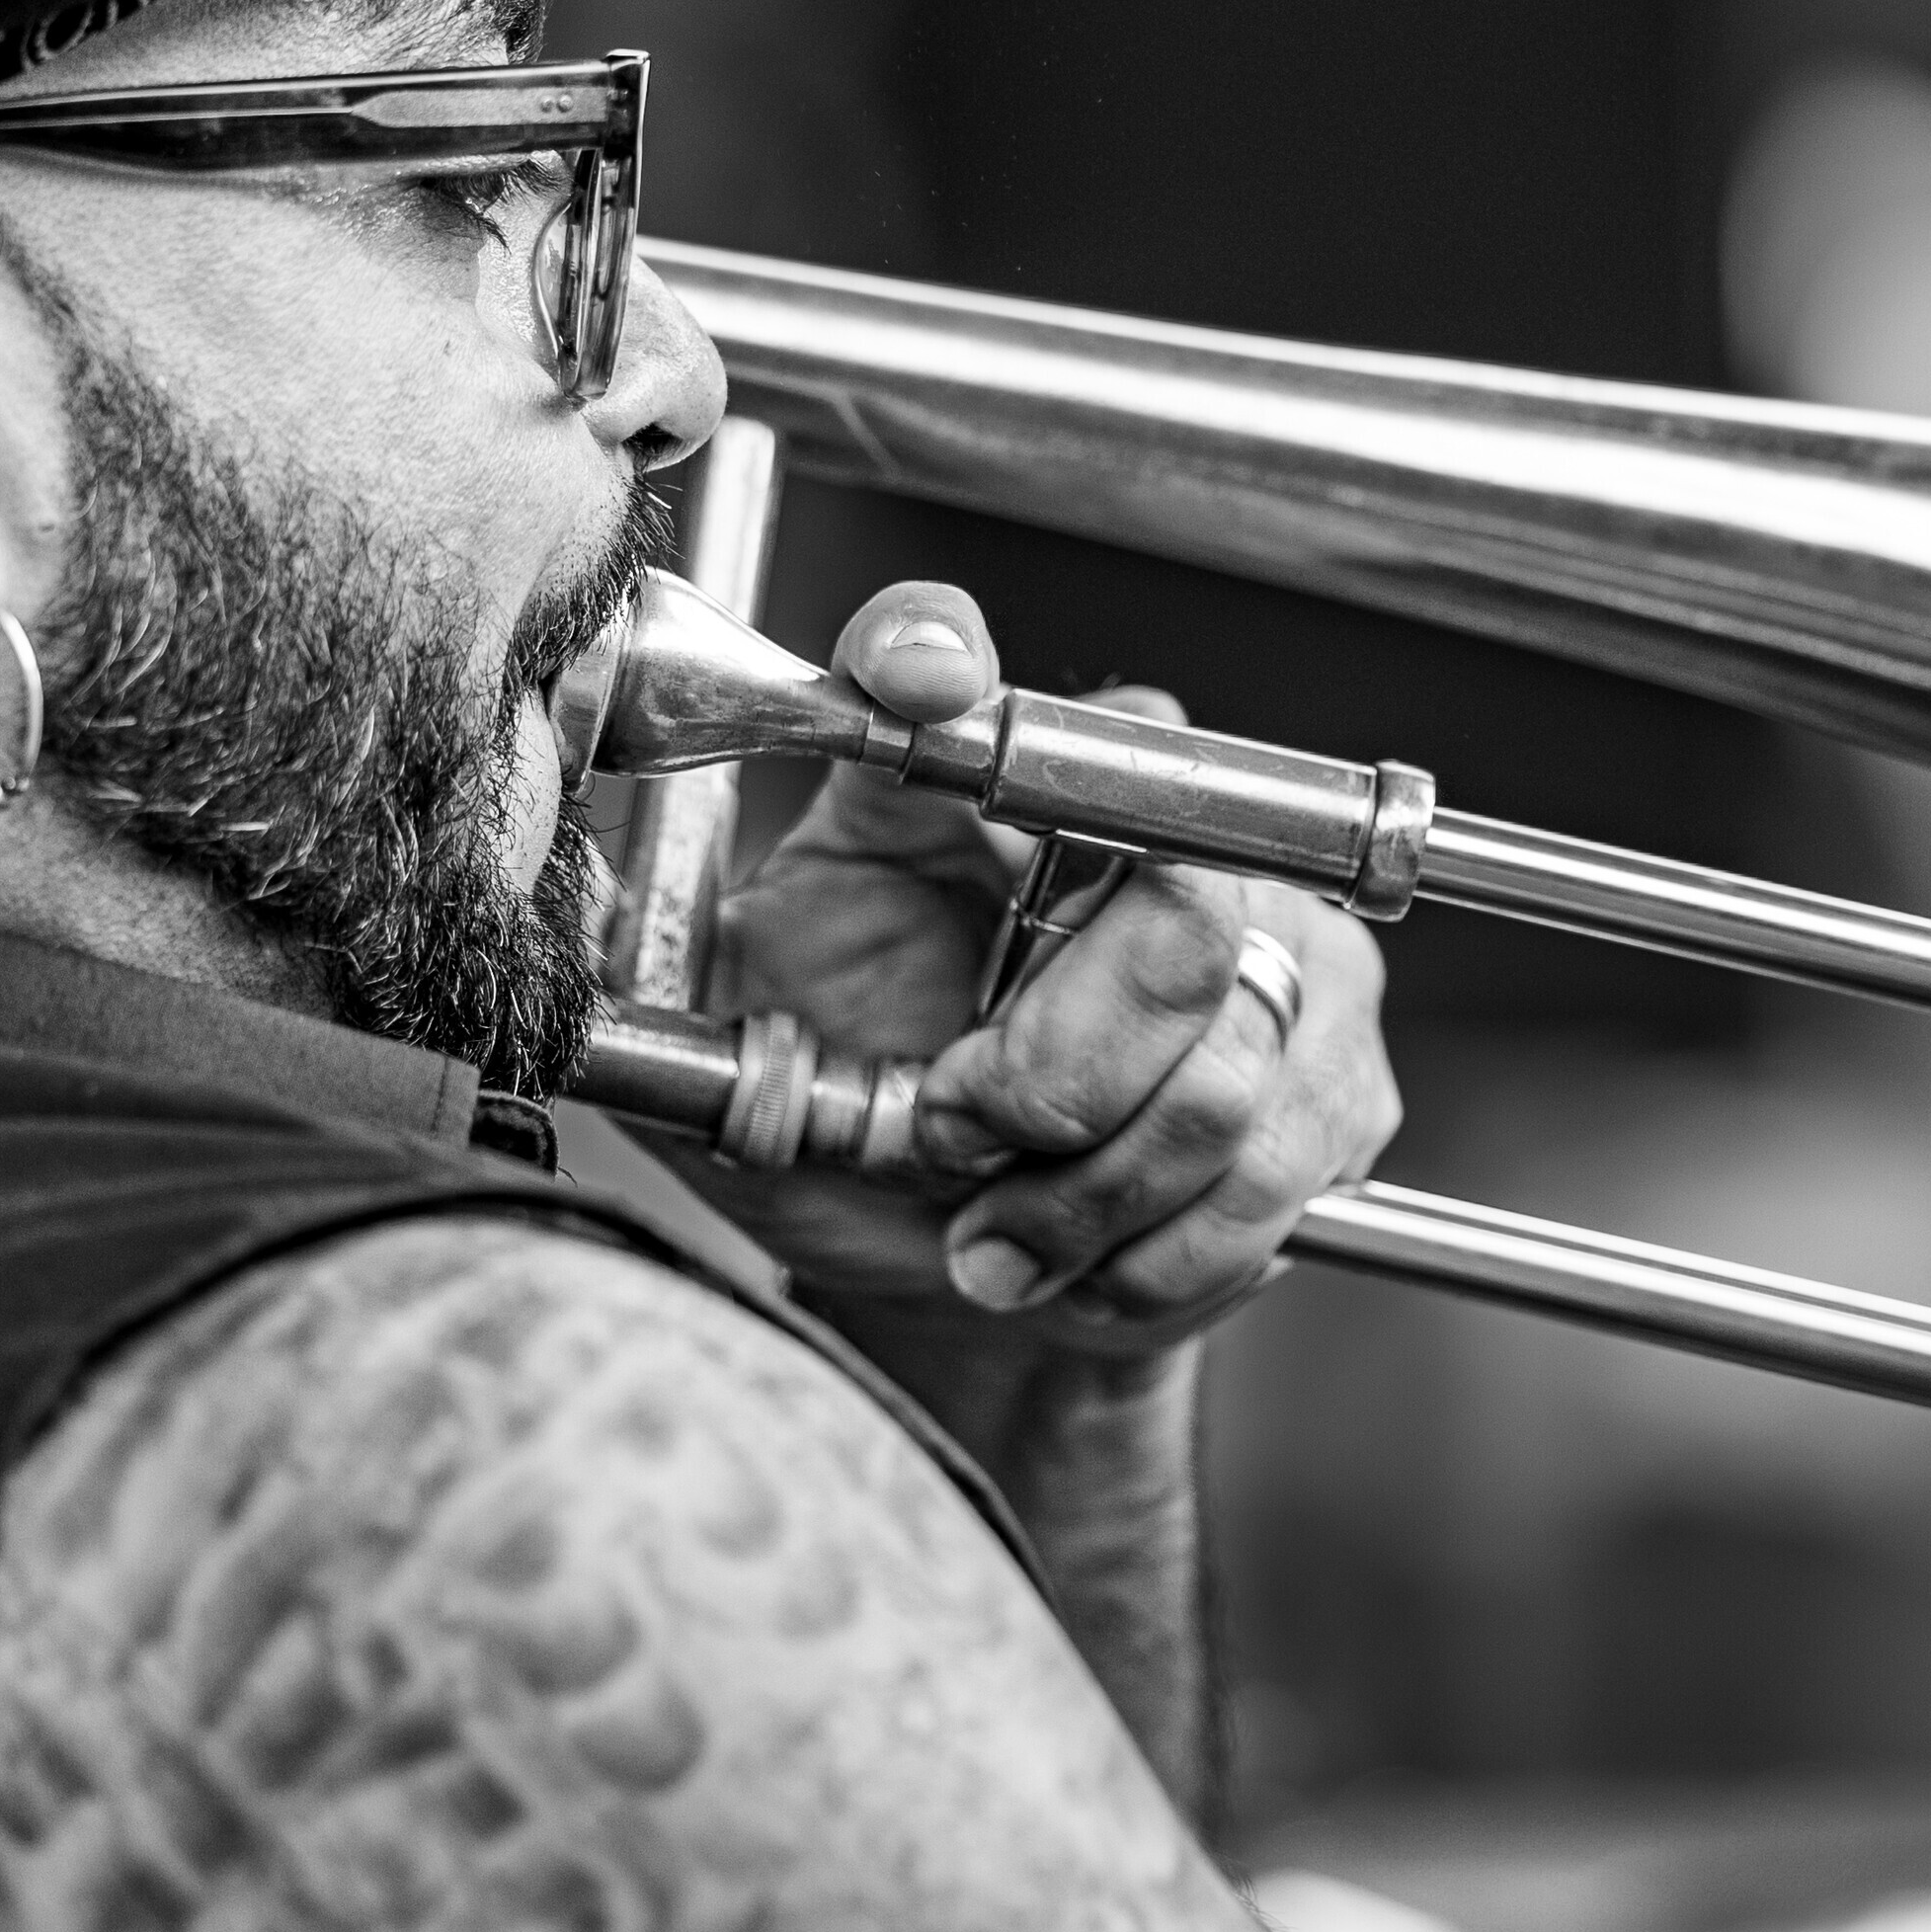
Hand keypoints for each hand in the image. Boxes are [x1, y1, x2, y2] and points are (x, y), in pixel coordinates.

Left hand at [693, 577, 1398, 1344]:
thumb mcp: (752, 1013)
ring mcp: (1285, 948)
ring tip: (995, 1231)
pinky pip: (1267, 1171)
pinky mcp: (1338, 1082)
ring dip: (1085, 1192)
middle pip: (1175, 913)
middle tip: (950, 1128)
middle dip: (1051, 1073)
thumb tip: (592, 843)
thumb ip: (686, 931)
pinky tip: (1074, 1255)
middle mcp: (1166, 826)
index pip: (962, 656)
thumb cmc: (862, 1116)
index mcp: (1000, 779)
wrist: (966, 1276)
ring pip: (1222, 1077)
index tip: (915, 689)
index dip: (944, 662)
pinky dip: (1151, 1250)